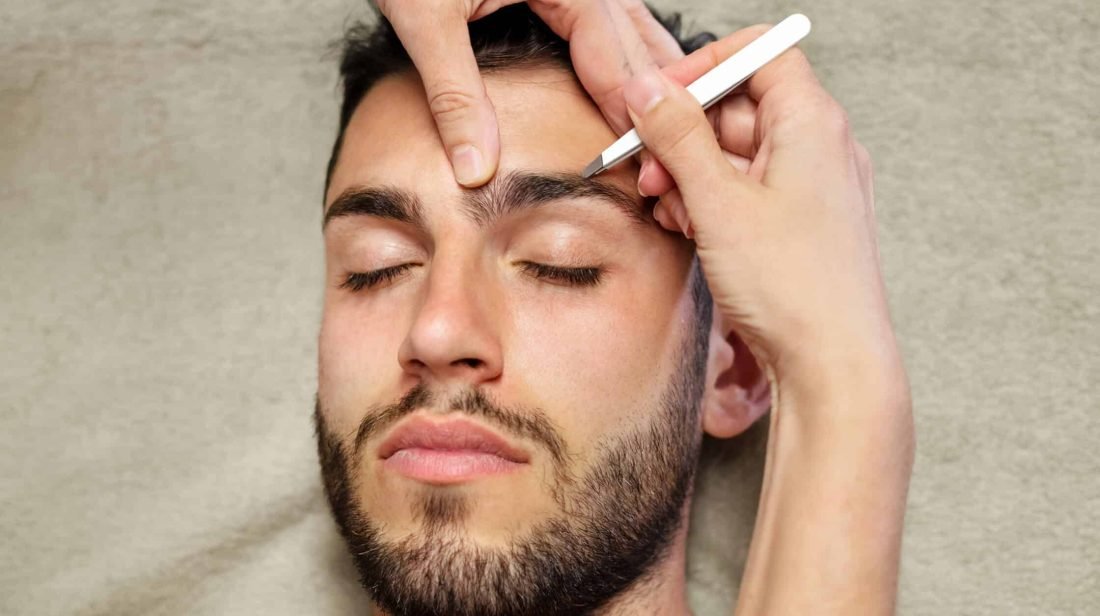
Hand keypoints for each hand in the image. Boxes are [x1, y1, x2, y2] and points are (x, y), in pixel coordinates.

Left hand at [376, 0, 684, 186]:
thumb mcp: (424, 19)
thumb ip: (453, 95)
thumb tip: (476, 168)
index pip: (610, 50)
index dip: (625, 108)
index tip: (639, 158)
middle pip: (630, 39)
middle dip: (650, 98)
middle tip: (664, 158)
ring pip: (626, 26)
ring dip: (644, 75)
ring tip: (664, 127)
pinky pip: (603, 18)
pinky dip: (620, 54)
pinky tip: (629, 81)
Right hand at [623, 26, 901, 382]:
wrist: (833, 366)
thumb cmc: (795, 287)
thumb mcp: (719, 202)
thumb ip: (679, 137)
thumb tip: (649, 89)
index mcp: (813, 124)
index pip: (761, 57)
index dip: (706, 67)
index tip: (660, 95)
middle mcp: (820, 149)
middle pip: (741, 108)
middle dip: (685, 134)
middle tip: (648, 166)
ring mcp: (812, 189)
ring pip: (738, 155)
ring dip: (692, 174)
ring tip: (670, 208)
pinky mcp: (800, 226)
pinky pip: (748, 193)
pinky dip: (713, 203)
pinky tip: (691, 230)